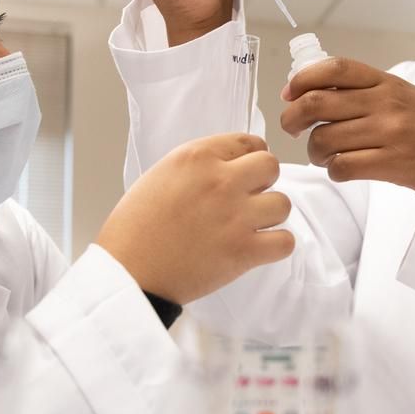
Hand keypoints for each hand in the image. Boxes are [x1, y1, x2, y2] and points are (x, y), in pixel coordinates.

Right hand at [96, 133, 293, 304]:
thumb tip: (226, 169)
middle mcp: (220, 180)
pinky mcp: (244, 251)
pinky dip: (275, 246)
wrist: (129, 272)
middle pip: (271, 166)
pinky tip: (258, 248)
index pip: (248, 142)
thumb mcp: (160, 175)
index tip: (243, 173)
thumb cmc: (134, 228)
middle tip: (245, 199)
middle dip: (262, 182)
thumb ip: (198, 167)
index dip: (249, 158)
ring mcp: (235, 216)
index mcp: (197, 157)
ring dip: (269, 215)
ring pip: (282, 204)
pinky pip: (285, 241)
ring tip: (249, 226)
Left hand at [279, 57, 414, 196]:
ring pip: (323, 140)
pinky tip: (341, 168)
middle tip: (292, 129)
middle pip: (316, 104)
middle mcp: (385, 104)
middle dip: (292, 118)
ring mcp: (388, 133)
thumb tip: (307, 91)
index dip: (302, 79)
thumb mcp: (400, 95)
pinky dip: (333, 170)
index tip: (289, 93)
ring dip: (314, 152)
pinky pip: (340, 167)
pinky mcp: (390, 164)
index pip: (334, 68)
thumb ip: (361, 90)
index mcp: (386, 82)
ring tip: (324, 154)